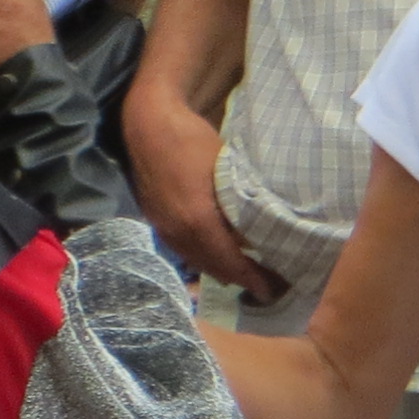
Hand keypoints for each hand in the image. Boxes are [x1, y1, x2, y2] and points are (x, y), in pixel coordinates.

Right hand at [123, 81, 275, 298]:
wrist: (146, 127)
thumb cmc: (192, 140)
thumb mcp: (226, 170)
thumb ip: (240, 204)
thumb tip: (259, 231)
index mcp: (198, 221)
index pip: (230, 261)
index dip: (253, 279)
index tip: (272, 291)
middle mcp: (178, 233)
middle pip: (213, 268)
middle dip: (239, 280)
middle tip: (266, 286)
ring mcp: (164, 229)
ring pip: (196, 261)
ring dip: (220, 271)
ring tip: (244, 275)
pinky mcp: (157, 222)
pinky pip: (184, 251)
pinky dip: (204, 259)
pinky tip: (216, 255)